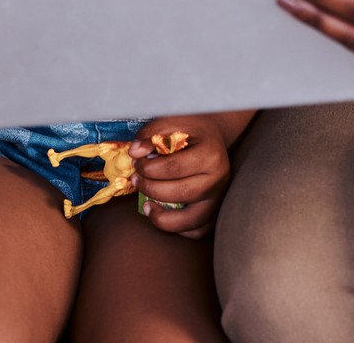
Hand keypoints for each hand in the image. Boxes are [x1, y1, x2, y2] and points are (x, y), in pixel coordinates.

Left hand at [128, 113, 246, 238]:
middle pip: (180, 194)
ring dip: (162, 218)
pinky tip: (162, 214)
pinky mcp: (215, 212)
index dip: (147, 168)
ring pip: (190, 221)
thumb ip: (150, 135)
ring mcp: (219, 199)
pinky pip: (196, 231)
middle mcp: (219, 180)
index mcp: (210, 155)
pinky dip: (177, 228)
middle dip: (149, 188)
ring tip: (146, 205)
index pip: (173, 168)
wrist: (212, 136)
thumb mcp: (170, 122)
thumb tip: (134, 153)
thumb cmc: (189, 129)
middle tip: (136, 179)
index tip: (136, 162)